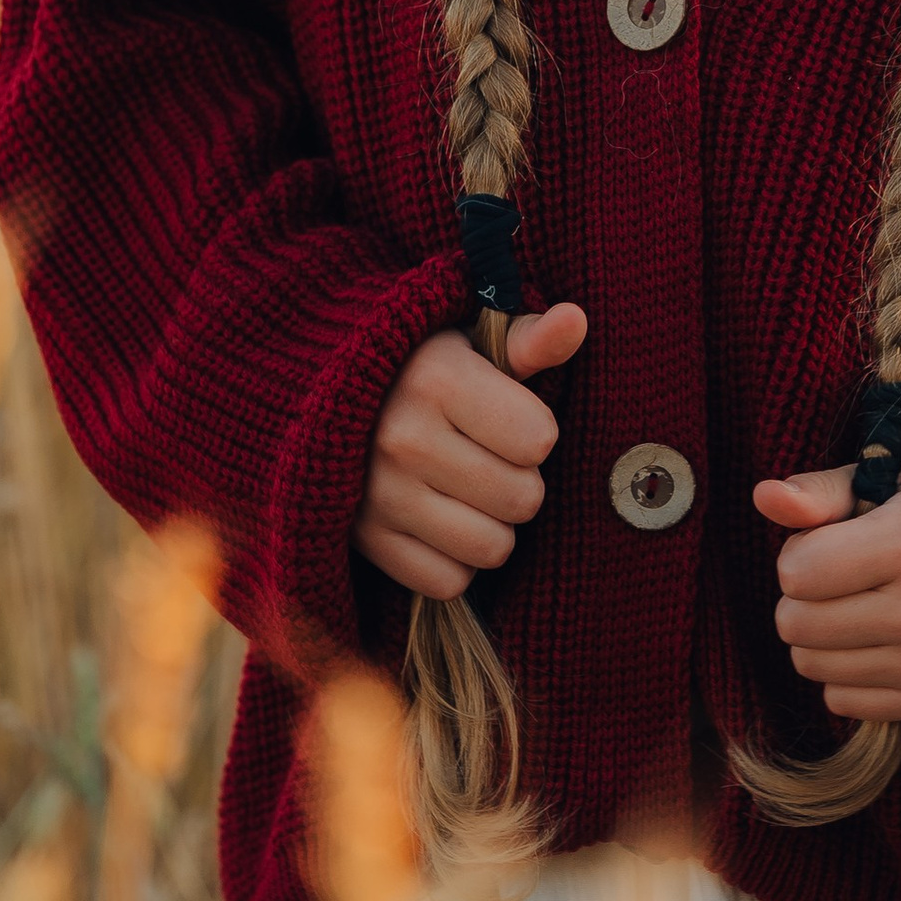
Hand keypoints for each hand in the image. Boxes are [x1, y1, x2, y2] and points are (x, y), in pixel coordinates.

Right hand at [353, 305, 587, 598]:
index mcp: (436, 377)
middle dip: (519, 481)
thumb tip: (576, 319)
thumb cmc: (420, 367)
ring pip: (491, 548)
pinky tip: (439, 521)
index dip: (534, 430)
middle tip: (488, 457)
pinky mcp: (364, 541)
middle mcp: (402, 438)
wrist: (324, 397)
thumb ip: (529, 339)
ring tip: (467, 490)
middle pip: (523, 499)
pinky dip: (454, 560)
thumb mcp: (471, 340)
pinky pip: (448, 581)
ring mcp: (378, 495)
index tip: (506, 416)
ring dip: (492, 525)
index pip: (539, 440)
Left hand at [754, 457, 900, 722]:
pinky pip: (840, 701)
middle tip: (844, 575)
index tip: (835, 539)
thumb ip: (817, 492)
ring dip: (820, 636)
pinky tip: (880, 640)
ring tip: (862, 604)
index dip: (801, 549)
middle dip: (804, 596)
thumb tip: (764, 495)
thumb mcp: (878, 482)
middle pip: (796, 625)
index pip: (795, 572)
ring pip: (811, 666)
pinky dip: (846, 673)